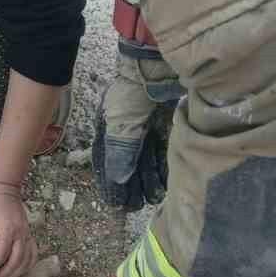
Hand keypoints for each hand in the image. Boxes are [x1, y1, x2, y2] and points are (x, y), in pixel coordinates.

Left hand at [0, 182, 34, 276]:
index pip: (3, 254)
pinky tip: (21, 271)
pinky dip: (29, 264)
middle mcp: (21, 234)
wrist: (5, 188)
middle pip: (17, 259)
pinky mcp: (29, 234)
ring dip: (18, 272)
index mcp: (8, 229)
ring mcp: (27, 234)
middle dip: (7, 274)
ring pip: (27, 258)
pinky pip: (33, 252)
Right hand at [93, 93, 170, 211]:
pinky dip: (161, 168)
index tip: (114, 202)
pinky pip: (162, 152)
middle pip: (129, 164)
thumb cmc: (132, 95)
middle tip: (134, 206)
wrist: (157, 71)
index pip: (109, 162)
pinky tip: (162, 183)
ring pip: (146, 161)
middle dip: (131, 185)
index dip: (111, 183)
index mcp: (111, 129)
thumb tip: (118, 180)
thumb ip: (120, 153)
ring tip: (150, 199)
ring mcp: (148, 128)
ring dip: (147, 180)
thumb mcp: (121, 125)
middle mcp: (129, 131)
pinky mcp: (166, 126)